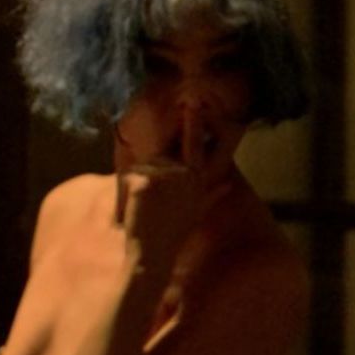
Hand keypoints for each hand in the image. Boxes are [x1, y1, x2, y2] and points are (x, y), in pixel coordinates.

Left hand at [116, 106, 212, 273]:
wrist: (152, 254)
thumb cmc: (173, 234)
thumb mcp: (197, 212)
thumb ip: (213, 196)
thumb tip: (229, 183)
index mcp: (196, 181)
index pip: (198, 148)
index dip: (196, 125)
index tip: (197, 104)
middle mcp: (184, 175)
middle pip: (185, 144)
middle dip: (191, 122)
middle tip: (193, 101)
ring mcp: (164, 177)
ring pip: (146, 163)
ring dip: (140, 176)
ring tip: (144, 202)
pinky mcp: (144, 181)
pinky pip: (129, 174)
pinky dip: (126, 188)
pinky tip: (130, 206)